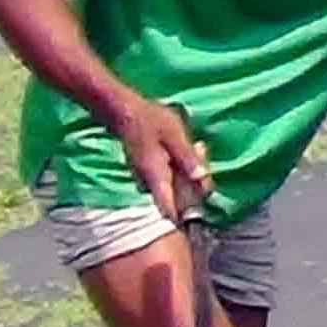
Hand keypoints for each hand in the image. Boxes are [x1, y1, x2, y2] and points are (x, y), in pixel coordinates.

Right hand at [102, 95, 213, 220]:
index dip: (187, 215)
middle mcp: (150, 184)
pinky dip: (181, 168)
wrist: (125, 112)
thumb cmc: (150, 121)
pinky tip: (187, 148)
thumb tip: (201, 177)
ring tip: (196, 147)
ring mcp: (148, 179)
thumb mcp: (174, 134)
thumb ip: (186, 156)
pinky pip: (170, 178)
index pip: (170, 211)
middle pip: (178, 201)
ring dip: (190, 175)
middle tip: (201, 157)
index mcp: (156, 178)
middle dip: (196, 186)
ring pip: (176, 188)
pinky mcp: (150, 172)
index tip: (201, 200)